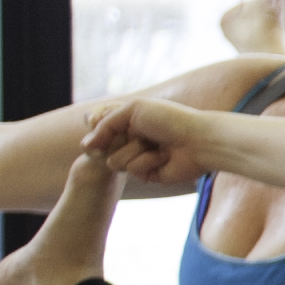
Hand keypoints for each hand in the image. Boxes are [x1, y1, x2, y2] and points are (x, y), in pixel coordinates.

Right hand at [78, 98, 219, 190]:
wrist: (199, 140)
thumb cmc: (169, 119)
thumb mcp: (132, 110)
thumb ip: (104, 124)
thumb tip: (85, 147)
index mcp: (128, 121)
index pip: (97, 127)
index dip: (98, 127)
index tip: (104, 121)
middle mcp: (131, 140)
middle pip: (101, 147)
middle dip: (118, 140)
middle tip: (141, 134)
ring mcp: (138, 157)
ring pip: (113, 161)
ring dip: (134, 150)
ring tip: (156, 145)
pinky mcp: (147, 174)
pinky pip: (131, 170)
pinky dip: (147, 161)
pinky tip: (164, 157)